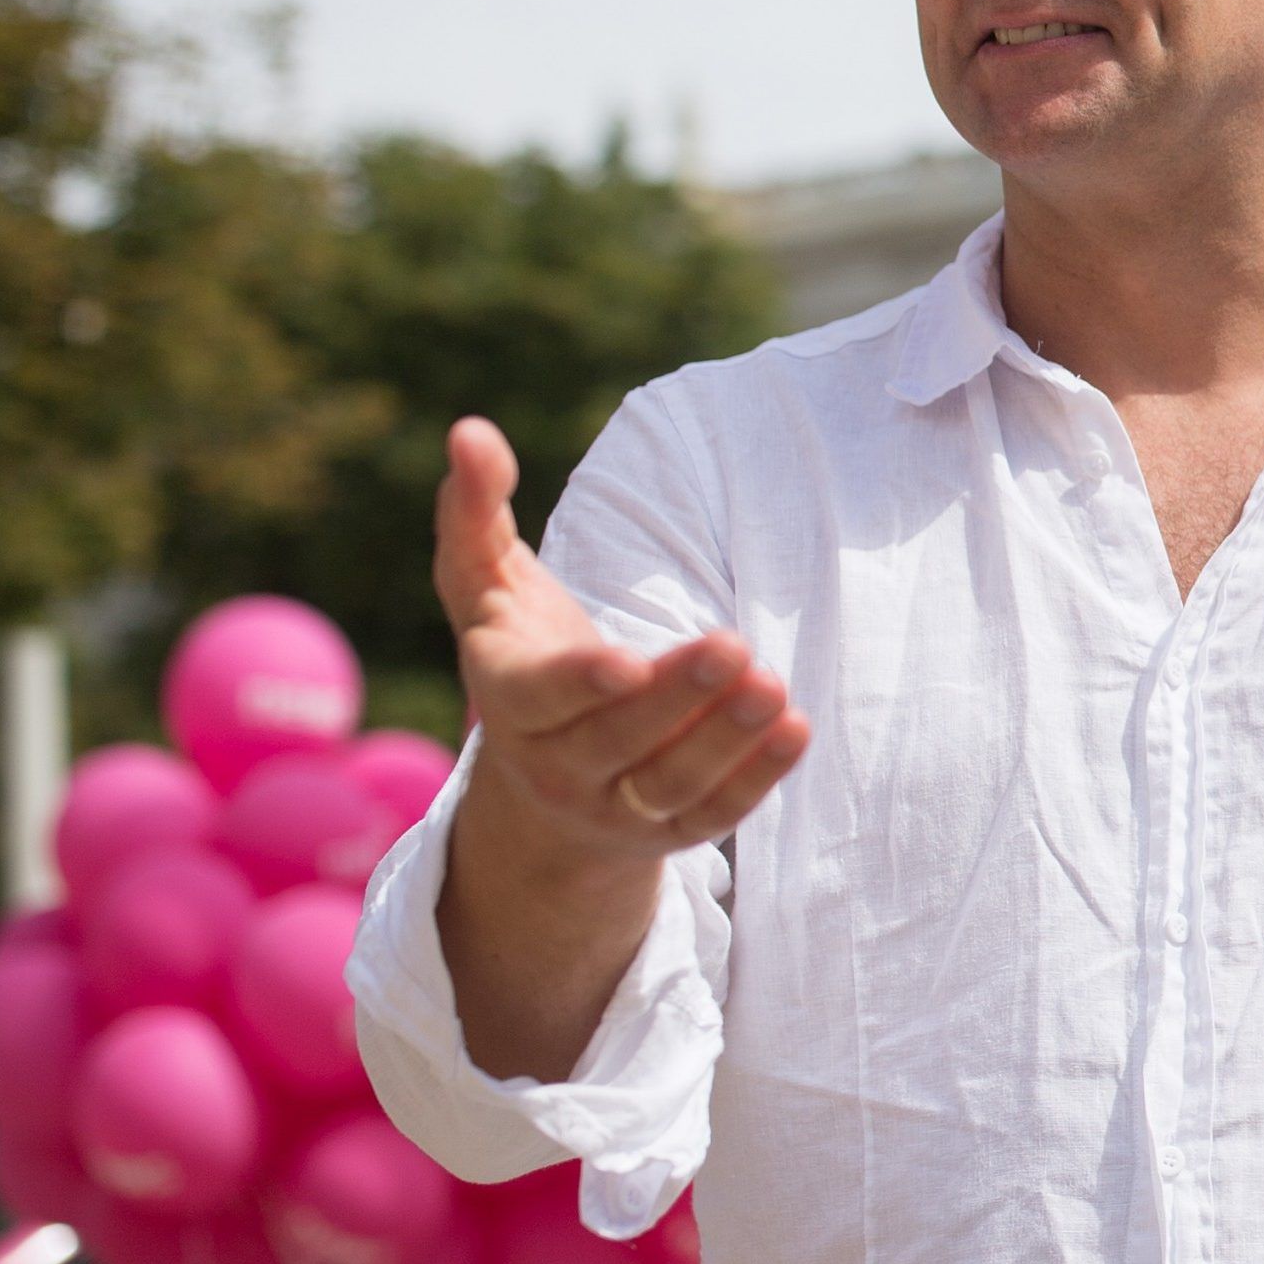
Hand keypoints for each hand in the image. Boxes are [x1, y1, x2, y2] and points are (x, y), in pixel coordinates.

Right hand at [437, 417, 809, 862]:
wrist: (545, 764)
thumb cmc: (520, 644)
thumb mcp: (486, 582)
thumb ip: (474, 511)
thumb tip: (469, 432)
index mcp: (507, 697)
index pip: (541, 697)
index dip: (580, 683)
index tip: (626, 659)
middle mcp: (553, 763)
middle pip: (617, 740)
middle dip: (676, 699)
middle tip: (733, 648)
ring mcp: (611, 805)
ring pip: (670, 783)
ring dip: (725, 741)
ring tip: (773, 687)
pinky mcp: (664, 831)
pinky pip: (712, 814)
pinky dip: (754, 778)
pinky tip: (794, 729)